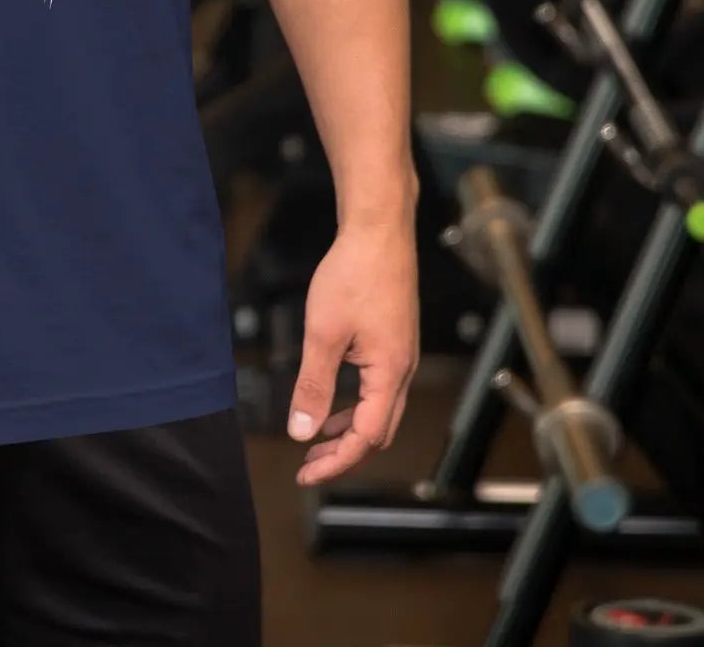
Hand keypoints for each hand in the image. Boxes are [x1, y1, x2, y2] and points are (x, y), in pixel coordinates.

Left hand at [287, 216, 418, 485]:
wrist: (379, 230)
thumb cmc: (354, 274)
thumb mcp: (324, 333)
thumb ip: (313, 385)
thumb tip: (301, 431)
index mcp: (390, 374)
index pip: (366, 438)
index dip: (336, 461)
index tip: (305, 474)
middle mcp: (402, 370)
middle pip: (378, 432)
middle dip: (344, 454)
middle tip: (308, 465)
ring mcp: (401, 355)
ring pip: (379, 411)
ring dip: (348, 430)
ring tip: (316, 439)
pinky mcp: (394, 341)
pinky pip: (377, 388)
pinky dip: (354, 404)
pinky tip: (332, 399)